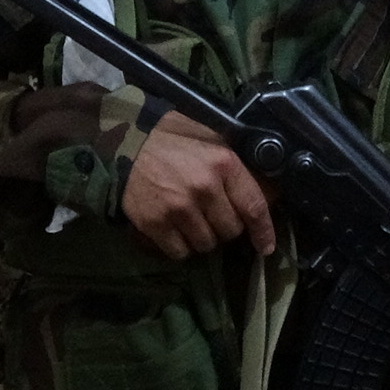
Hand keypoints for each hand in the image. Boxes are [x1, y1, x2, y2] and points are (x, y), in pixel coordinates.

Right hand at [121, 111, 275, 259]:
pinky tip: (174, 229)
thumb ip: (234, 164)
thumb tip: (264, 192)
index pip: (253, 206)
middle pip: (230, 230)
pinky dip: (180, 246)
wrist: (124, 142)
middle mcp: (205, 188)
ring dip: (202, 238)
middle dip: (225, 227)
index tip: (266, 247)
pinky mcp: (155, 224)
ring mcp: (179, 208)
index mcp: (224, 163)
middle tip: (212, 215)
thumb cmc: (171, 137)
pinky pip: (180, 252)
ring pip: (206, 244)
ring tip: (191, 220)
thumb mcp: (210, 137)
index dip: (263, 231)